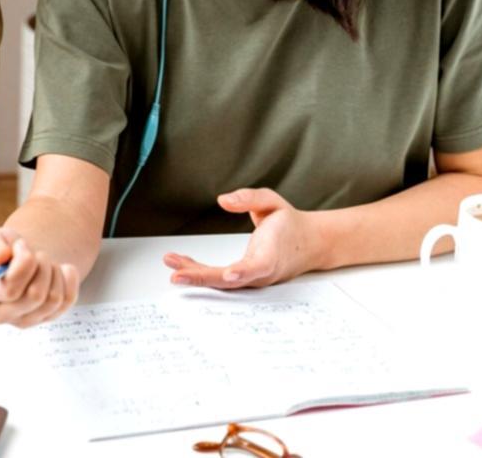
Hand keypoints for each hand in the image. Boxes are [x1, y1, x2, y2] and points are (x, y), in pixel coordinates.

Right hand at [0, 227, 78, 327]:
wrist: (16, 257)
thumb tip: (0, 258)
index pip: (10, 290)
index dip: (23, 265)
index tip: (22, 245)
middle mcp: (1, 313)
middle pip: (35, 296)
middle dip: (41, 265)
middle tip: (36, 253)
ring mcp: (24, 320)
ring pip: (53, 298)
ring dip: (53, 271)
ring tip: (44, 262)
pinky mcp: (45, 318)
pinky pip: (67, 300)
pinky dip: (69, 279)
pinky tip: (60, 269)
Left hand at [164, 188, 320, 288]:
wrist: (310, 244)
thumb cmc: (289, 223)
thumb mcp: (273, 202)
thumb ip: (249, 198)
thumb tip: (224, 200)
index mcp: (273, 253)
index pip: (259, 265)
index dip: (244, 271)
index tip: (229, 274)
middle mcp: (262, 272)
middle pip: (232, 280)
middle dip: (202, 278)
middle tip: (176, 275)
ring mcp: (253, 279)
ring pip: (222, 282)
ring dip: (195, 274)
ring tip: (171, 262)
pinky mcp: (245, 279)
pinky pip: (220, 278)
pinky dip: (200, 271)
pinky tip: (181, 263)